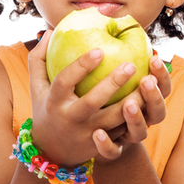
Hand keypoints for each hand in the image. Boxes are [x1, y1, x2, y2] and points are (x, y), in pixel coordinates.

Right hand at [27, 31, 138, 166]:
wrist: (52, 151)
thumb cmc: (46, 106)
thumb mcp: (36, 85)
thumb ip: (39, 57)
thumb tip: (49, 31)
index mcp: (53, 101)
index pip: (64, 81)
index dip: (81, 66)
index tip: (99, 50)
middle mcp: (69, 119)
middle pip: (92, 101)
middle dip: (112, 83)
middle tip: (131, 64)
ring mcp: (85, 134)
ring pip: (112, 120)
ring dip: (131, 102)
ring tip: (146, 82)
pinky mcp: (99, 146)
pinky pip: (120, 131)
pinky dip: (134, 116)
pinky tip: (146, 99)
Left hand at [92, 55, 170, 160]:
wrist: (90, 136)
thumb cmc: (101, 97)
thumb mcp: (107, 76)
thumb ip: (107, 53)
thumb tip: (98, 17)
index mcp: (144, 99)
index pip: (162, 86)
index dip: (162, 74)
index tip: (153, 56)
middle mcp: (141, 118)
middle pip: (158, 111)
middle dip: (154, 96)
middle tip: (144, 80)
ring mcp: (127, 137)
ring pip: (140, 133)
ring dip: (136, 118)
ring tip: (127, 104)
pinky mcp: (112, 152)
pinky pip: (113, 152)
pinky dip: (107, 144)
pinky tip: (96, 133)